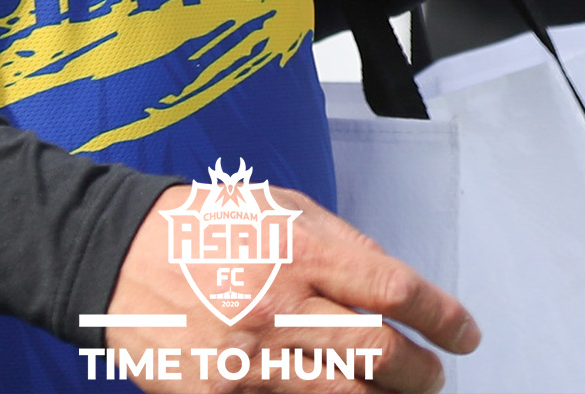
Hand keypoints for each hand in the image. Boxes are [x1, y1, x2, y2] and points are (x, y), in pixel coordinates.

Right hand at [103, 182, 475, 391]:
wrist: (119, 259)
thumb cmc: (205, 228)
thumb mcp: (279, 208)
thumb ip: (340, 243)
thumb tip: (394, 286)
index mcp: (300, 250)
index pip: (395, 291)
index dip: (443, 318)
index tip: (465, 334)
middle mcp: (281, 305)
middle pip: (381, 354)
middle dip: (421, 372)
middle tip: (432, 376)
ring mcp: (253, 358)